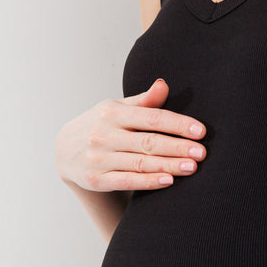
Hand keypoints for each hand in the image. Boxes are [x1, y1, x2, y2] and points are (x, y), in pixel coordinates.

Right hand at [55, 78, 206, 191]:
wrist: (65, 151)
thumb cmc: (101, 126)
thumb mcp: (116, 109)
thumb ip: (143, 102)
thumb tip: (163, 85)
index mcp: (112, 113)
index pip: (152, 117)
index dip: (178, 124)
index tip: (201, 131)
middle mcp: (103, 134)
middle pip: (148, 141)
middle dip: (178, 147)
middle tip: (202, 152)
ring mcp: (98, 158)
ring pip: (140, 162)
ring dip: (168, 165)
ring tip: (192, 167)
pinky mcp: (96, 179)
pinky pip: (127, 180)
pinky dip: (148, 181)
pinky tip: (168, 181)